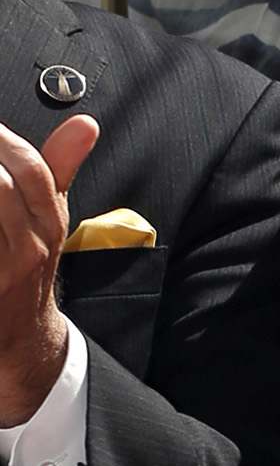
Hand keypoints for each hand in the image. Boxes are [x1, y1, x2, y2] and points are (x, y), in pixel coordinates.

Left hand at [0, 110, 97, 419]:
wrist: (20, 341)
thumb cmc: (28, 268)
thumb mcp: (51, 219)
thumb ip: (61, 167)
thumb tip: (86, 124)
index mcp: (48, 225)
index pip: (34, 173)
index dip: (6, 142)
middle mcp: (28, 249)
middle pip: (2, 189)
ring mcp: (2, 274)